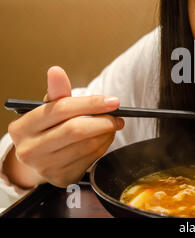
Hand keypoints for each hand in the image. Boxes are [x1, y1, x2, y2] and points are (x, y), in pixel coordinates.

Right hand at [4, 66, 124, 187]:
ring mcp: (45, 167)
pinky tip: (104, 138)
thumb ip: (57, 91)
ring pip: (87, 146)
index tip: (112, 101)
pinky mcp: (61, 178)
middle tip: (117, 115)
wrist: (39, 159)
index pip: (62, 109)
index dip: (91, 103)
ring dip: (107, 134)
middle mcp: (30, 149)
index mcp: (23, 127)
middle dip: (103, 120)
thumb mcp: (48, 108)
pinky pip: (91, 159)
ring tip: (112, 125)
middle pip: (76, 130)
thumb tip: (56, 71)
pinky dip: (104, 146)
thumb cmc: (47, 128)